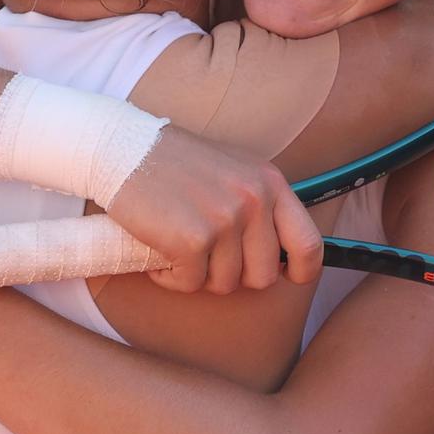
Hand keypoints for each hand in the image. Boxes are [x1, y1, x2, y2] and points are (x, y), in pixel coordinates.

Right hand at [106, 126, 323, 294]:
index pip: (308, 243)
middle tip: (206, 256)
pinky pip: (190, 283)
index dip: (302, 271)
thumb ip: (262, 207)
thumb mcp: (235, 172)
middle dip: (233, 275)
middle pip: (263, 276)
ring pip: (224, 284)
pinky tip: (160, 251)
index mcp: (271, 183)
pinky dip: (171, 276)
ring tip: (178, 247)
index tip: (287, 277)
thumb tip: (281, 258)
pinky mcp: (191, 239)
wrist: (125, 149)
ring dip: (198, 275)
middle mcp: (254, 200)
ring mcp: (224, 220)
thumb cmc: (176, 164)